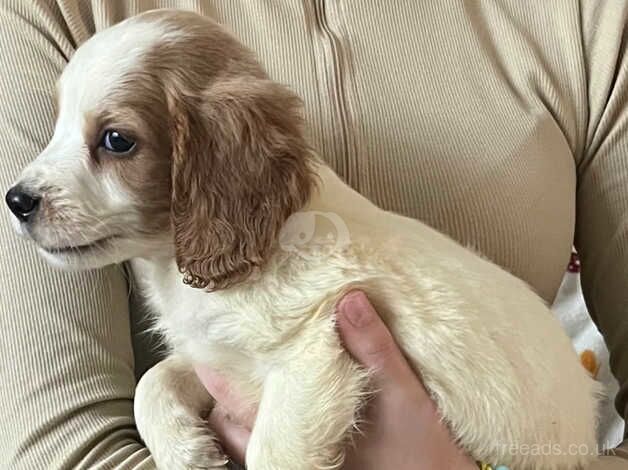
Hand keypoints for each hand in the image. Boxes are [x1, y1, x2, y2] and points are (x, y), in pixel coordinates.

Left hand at [194, 291, 476, 469]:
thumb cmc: (423, 445)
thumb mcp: (403, 393)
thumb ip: (374, 347)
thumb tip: (347, 298)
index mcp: (302, 435)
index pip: (238, 405)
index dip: (217, 374)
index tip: (202, 341)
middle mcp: (295, 452)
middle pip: (234, 423)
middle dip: (222, 387)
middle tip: (216, 347)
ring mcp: (306, 458)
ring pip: (252, 433)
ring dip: (242, 401)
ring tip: (240, 366)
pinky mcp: (320, 458)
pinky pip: (277, 437)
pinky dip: (267, 412)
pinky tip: (277, 389)